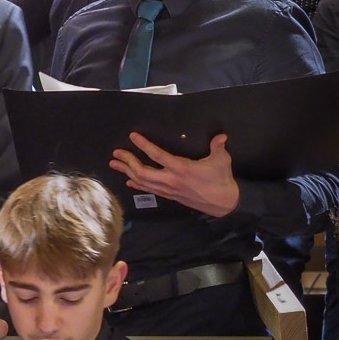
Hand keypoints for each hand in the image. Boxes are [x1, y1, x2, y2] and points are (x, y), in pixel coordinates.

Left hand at [111, 132, 239, 217]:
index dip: (144, 145)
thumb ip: (218, 147)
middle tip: (116, 153)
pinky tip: (128, 180)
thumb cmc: (221, 180)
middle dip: (127, 161)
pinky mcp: (169, 196)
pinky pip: (148, 190)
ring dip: (127, 172)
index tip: (133, 136)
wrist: (224, 203)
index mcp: (181, 169)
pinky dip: (137, 184)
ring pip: (142, 181)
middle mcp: (171, 180)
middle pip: (142, 171)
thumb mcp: (222, 161)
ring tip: (114, 164)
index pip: (157, 155)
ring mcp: (168, 189)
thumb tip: (221, 135)